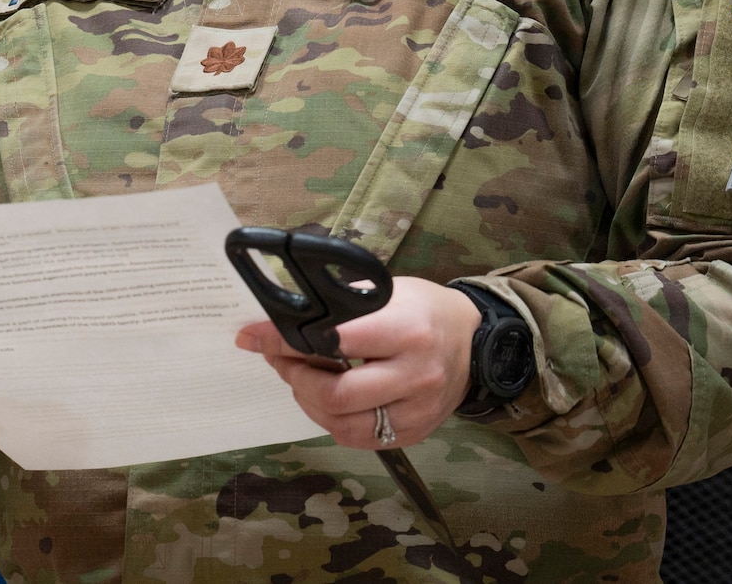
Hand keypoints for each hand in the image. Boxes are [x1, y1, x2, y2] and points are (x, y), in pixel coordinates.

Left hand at [235, 277, 480, 448]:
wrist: (474, 342)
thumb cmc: (422, 309)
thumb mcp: (385, 292)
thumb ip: (339, 306)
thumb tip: (280, 320)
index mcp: (407, 330)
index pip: (336, 341)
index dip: (289, 341)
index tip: (257, 336)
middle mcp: (415, 374)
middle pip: (337, 395)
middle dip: (296, 378)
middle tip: (280, 360)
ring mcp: (417, 410)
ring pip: (343, 425)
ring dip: (309, 403)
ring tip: (300, 380)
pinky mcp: (415, 433)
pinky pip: (359, 439)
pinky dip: (332, 421)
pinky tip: (325, 401)